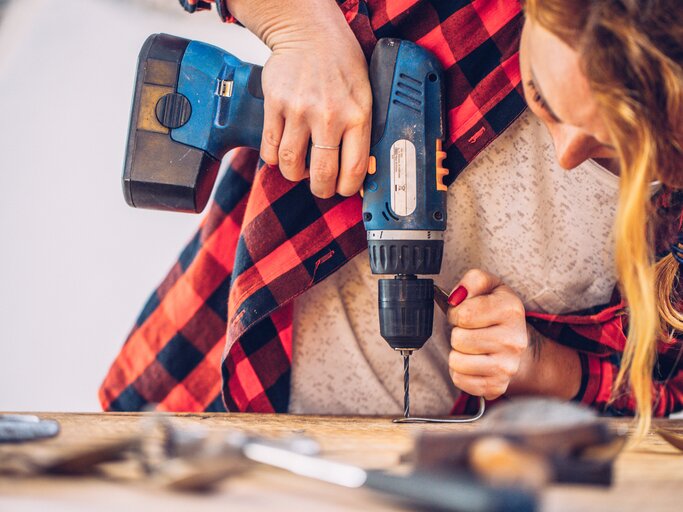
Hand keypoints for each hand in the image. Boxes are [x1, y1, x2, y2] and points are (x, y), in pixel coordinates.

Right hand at [252, 7, 370, 198]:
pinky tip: (282, 153)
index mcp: (357, 114)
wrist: (309, 32)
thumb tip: (360, 170)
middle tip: (320, 187)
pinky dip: (274, 159)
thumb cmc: (341, 65)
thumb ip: (362, 129)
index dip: (347, 188)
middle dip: (320, 190)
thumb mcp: (365, 94)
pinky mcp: (275, 105)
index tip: (343, 189)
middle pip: (322, 174)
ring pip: (291, 165)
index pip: (354, 168)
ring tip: (300, 169)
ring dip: (295, 175)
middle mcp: (329, 115)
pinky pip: (269, 148)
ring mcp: (299, 110)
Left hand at [447, 269, 527, 399]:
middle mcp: (514, 340)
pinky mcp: (497, 386)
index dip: (456, 313)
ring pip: (457, 361)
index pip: (464, 313)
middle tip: (470, 331)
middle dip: (458, 333)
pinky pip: (460, 380)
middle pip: (459, 339)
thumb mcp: (490, 286)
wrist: (519, 343)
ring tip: (471, 346)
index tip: (463, 314)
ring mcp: (507, 366)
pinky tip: (473, 362)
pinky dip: (460, 372)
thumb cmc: (498, 313)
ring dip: (458, 353)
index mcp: (511, 310)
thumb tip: (456, 297)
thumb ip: (473, 281)